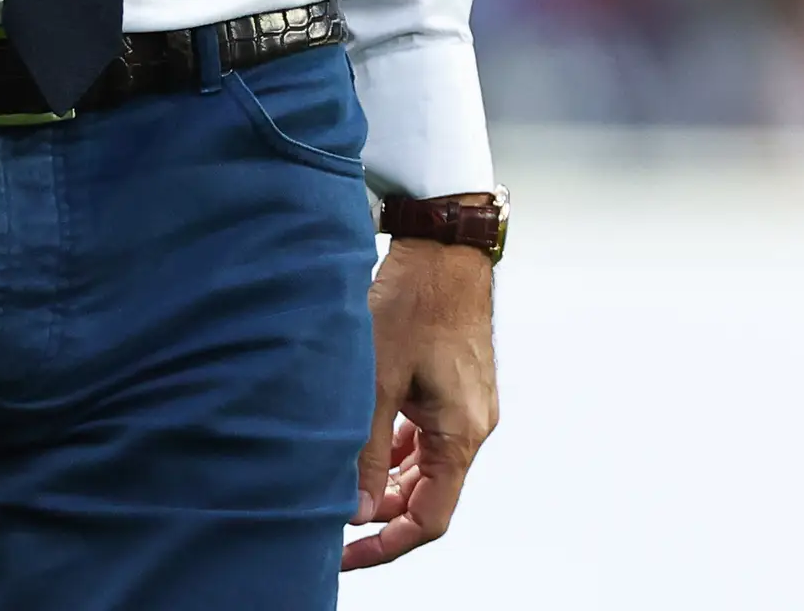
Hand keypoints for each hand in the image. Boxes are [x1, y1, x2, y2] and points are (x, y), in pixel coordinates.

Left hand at [343, 236, 497, 570]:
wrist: (442, 249)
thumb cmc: (413, 303)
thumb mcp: (376, 379)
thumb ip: (364, 449)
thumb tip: (353, 509)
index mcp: (461, 434)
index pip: (430, 517)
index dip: (388, 543)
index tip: (348, 554)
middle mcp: (471, 427)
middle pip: (427, 495)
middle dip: (381, 513)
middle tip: (332, 522)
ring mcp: (465, 407)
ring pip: (424, 466)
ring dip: (385, 480)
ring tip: (341, 484)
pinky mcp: (453, 387)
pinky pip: (424, 435)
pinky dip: (394, 448)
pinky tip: (363, 443)